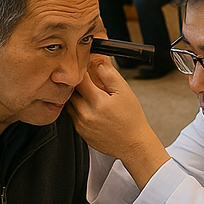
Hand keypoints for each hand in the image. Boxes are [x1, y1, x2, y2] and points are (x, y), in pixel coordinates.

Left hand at [68, 55, 169, 187]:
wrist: (133, 144)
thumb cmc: (132, 119)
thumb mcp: (125, 91)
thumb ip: (108, 74)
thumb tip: (97, 59)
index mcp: (97, 102)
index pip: (79, 78)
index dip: (83, 70)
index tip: (88, 67)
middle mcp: (85, 114)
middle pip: (71, 89)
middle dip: (79, 82)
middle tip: (92, 81)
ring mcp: (80, 124)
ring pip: (70, 101)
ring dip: (78, 95)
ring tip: (93, 94)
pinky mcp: (78, 131)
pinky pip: (72, 113)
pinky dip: (79, 107)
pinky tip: (92, 107)